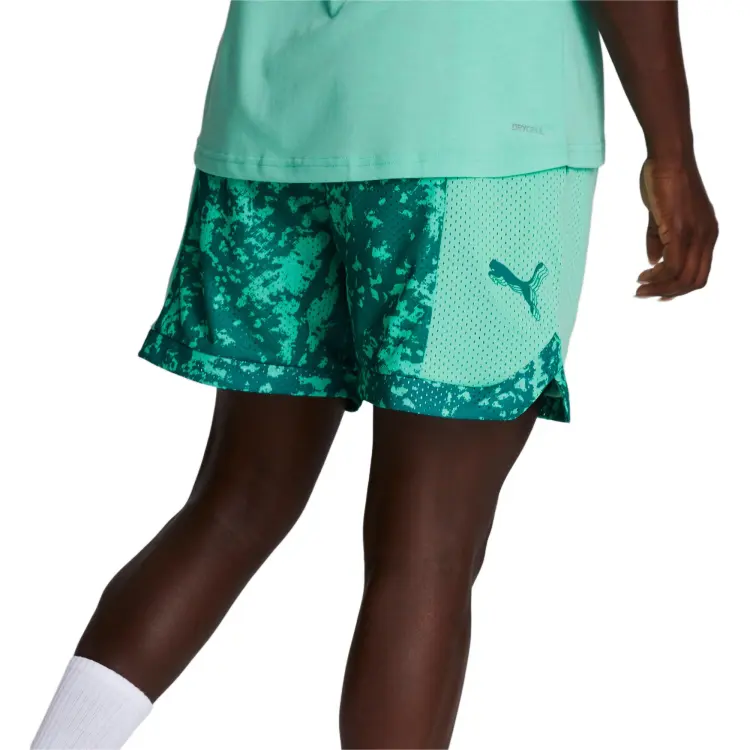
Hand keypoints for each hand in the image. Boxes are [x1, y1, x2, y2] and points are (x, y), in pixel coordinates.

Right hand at [636, 157, 717, 299]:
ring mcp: (696, 234)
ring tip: (640, 288)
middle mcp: (706, 236)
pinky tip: (643, 275)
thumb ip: (659, 239)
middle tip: (645, 294)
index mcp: (707, 233)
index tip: (658, 293)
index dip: (680, 288)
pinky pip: (672, 264)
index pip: (700, 273)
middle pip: (694, 281)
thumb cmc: (666, 179)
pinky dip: (657, 276)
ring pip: (683, 277)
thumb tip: (654, 261)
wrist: (669, 157)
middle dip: (668, 292)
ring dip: (659, 287)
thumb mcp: (663, 215)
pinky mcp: (680, 230)